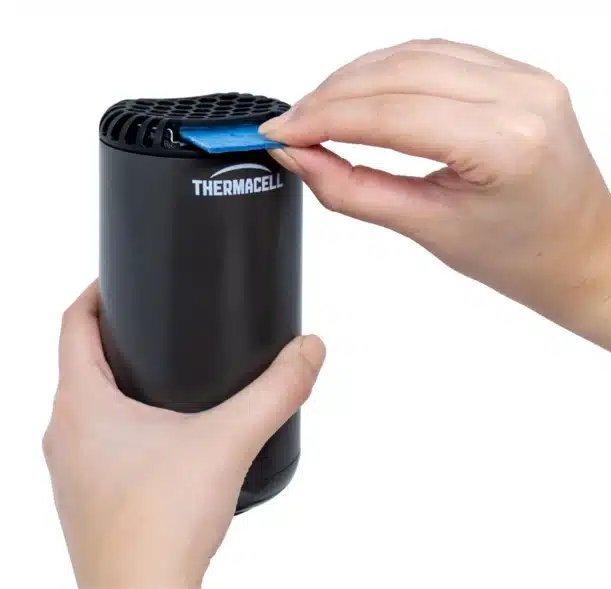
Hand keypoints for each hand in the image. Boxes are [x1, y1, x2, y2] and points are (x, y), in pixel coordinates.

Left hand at [43, 282, 325, 587]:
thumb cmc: (163, 524)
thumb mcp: (230, 441)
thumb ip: (277, 390)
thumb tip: (309, 349)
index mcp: (81, 406)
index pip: (71, 324)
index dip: (95, 292)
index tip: (121, 279)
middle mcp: (63, 434)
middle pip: (78, 363)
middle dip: (114, 337)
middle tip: (156, 323)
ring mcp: (70, 470)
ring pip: (85, 405)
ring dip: (116, 382)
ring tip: (162, 372)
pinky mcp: (86, 497)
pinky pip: (94, 441)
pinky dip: (120, 422)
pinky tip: (161, 434)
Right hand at [261, 38, 610, 401]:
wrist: (580, 252)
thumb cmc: (521, 256)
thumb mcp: (428, 230)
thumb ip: (354, 190)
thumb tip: (299, 158)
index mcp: (505, 143)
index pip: (389, 113)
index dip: (322, 118)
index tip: (280, 131)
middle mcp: (521, 96)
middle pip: (398, 72)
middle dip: (331, 95)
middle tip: (291, 125)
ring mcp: (525, 78)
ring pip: (414, 53)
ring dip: (356, 77)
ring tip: (319, 111)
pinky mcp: (519, 74)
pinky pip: (441, 54)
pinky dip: (391, 69)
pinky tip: (364, 92)